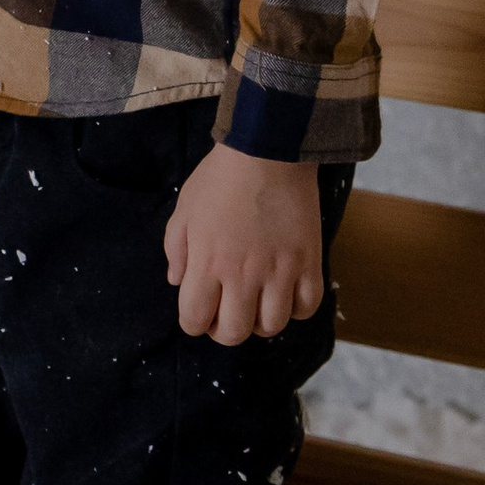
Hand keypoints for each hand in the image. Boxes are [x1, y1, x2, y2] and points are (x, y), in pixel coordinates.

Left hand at [165, 145, 322, 346]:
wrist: (267, 151)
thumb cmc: (220, 178)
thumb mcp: (183, 210)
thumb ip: (175, 250)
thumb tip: (178, 282)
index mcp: (206, 263)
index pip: (194, 320)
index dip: (194, 322)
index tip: (200, 310)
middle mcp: (242, 275)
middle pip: (233, 333)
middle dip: (225, 329)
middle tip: (227, 311)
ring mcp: (279, 271)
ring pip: (272, 327)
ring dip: (261, 321)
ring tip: (258, 302)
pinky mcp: (308, 262)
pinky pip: (307, 307)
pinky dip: (296, 308)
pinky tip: (287, 292)